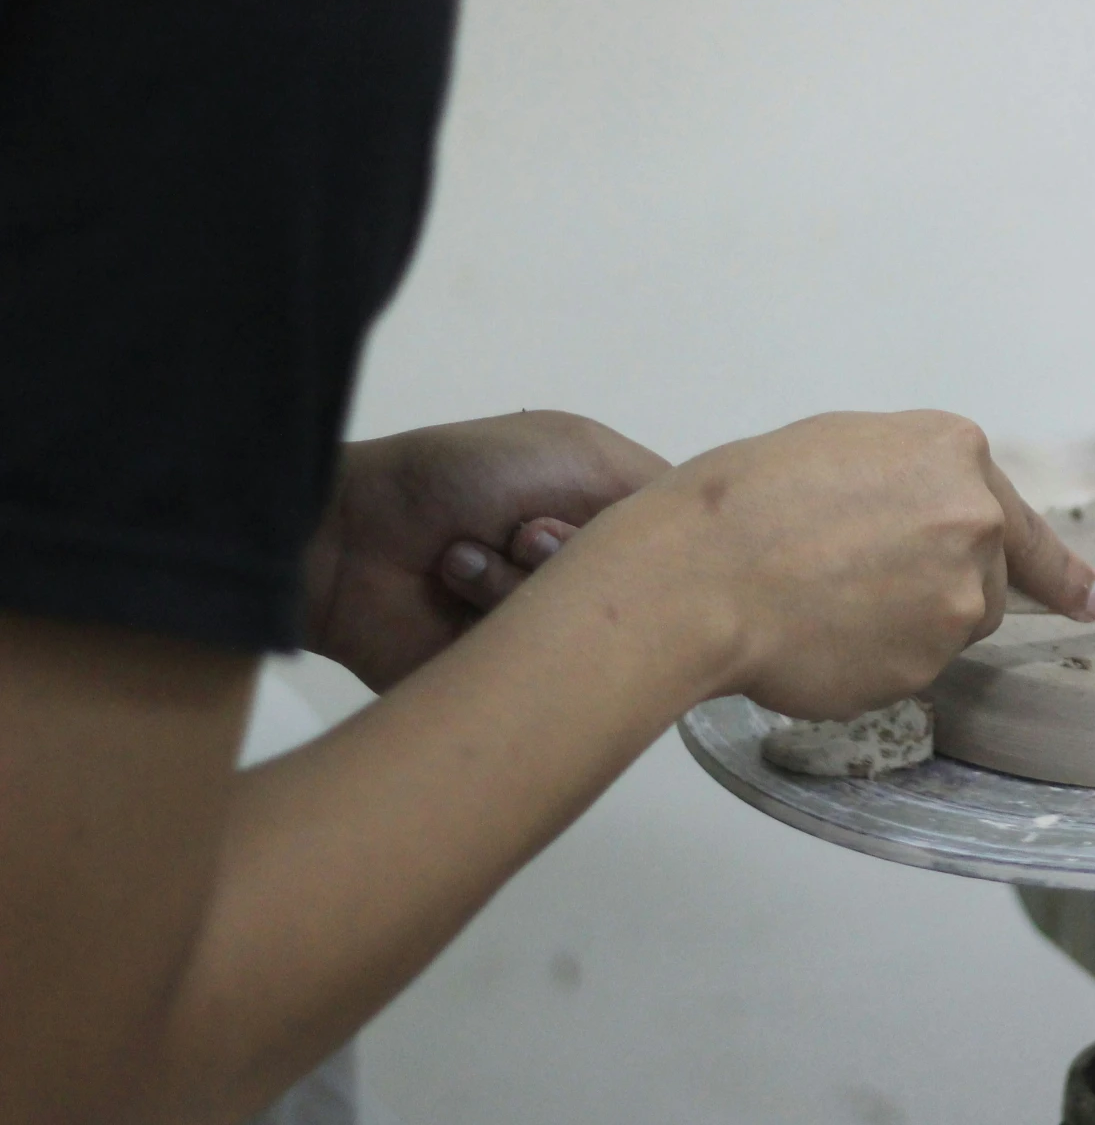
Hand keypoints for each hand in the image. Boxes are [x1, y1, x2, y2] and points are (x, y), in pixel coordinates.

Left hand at [306, 412, 668, 689]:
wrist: (346, 533)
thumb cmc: (457, 475)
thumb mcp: (573, 449)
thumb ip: (654, 487)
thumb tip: (719, 543)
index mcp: (610, 523)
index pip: (683, 554)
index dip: (666, 548)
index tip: (625, 528)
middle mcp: (587, 579)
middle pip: (640, 599)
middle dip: (575, 558)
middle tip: (523, 534)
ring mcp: (548, 629)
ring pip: (588, 637)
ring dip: (520, 585)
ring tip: (465, 561)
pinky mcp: (512, 676)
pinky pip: (539, 669)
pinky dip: (493, 622)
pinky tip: (454, 593)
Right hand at [553, 410, 1094, 719]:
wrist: (700, 572)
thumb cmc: (745, 506)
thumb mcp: (838, 451)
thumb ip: (911, 482)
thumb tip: (943, 524)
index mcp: (952, 453)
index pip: (1020, 519)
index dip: (1059, 569)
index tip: (1094, 599)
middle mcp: (975, 519)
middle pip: (984, 578)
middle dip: (934, 588)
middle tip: (852, 582)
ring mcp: (958, 593)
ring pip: (952, 625)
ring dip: (908, 625)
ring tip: (826, 599)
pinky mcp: (931, 655)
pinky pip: (916, 666)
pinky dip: (879, 661)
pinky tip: (824, 634)